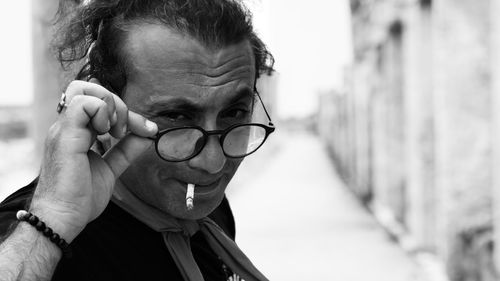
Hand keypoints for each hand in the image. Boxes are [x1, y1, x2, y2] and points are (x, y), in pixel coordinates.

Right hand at [30, 79, 157, 241]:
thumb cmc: (81, 197)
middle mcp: (68, 126)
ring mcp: (64, 128)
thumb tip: (146, 135)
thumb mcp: (111, 168)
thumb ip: (126, 150)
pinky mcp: (65, 135)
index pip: (98, 102)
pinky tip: (109, 133)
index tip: (147, 130)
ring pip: (83, 89)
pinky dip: (103, 111)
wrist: (64, 218)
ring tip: (117, 131)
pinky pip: (82, 104)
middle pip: (88, 87)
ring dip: (110, 106)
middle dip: (117, 102)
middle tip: (126, 129)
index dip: (127, 112)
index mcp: (77, 131)